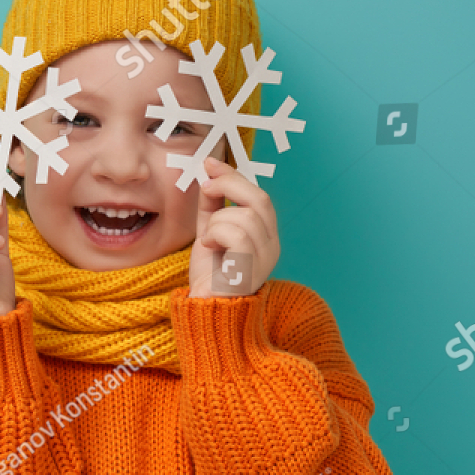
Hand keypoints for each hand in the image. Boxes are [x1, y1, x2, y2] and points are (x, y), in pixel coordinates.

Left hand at [188, 157, 279, 298]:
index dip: (234, 176)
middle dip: (229, 185)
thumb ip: (212, 205)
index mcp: (265, 236)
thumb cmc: (208, 275)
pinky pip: (238, 234)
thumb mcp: (209, 231)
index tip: (209, 163)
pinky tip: (209, 248)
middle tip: (207, 189)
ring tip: (209, 240)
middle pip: (260, 198)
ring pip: (245, 216)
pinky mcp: (251, 270)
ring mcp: (264, 259)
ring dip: (217, 222)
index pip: (258, 195)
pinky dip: (217, 234)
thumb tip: (210, 171)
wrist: (202, 311)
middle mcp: (272, 246)